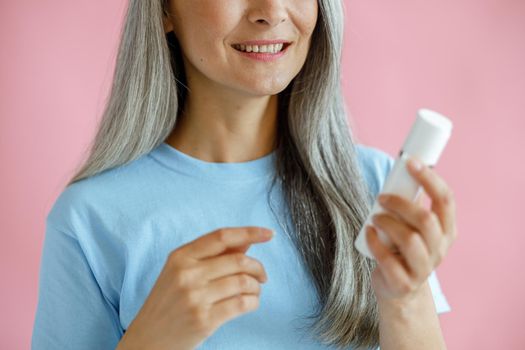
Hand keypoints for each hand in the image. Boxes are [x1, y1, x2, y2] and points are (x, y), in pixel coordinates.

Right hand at [117, 227, 273, 349]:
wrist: (147, 339)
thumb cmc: (168, 302)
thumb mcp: (180, 271)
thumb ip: (212, 255)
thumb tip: (245, 242)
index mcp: (180, 256)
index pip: (222, 236)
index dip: (249, 232)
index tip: (269, 234)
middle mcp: (187, 274)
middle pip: (238, 260)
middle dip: (258, 267)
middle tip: (262, 276)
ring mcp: (195, 297)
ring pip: (243, 282)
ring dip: (256, 287)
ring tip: (253, 291)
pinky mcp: (204, 320)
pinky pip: (242, 304)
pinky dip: (253, 302)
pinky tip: (250, 303)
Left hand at [365, 156, 457, 302]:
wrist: (398, 288)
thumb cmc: (402, 247)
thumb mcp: (413, 225)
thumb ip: (411, 204)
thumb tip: (400, 168)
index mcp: (446, 230)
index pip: (445, 199)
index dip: (429, 178)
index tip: (410, 162)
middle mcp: (440, 249)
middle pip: (426, 219)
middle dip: (401, 203)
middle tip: (381, 197)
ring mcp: (424, 268)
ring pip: (410, 239)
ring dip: (388, 222)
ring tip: (374, 218)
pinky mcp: (404, 283)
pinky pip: (389, 260)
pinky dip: (375, 242)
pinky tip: (368, 233)